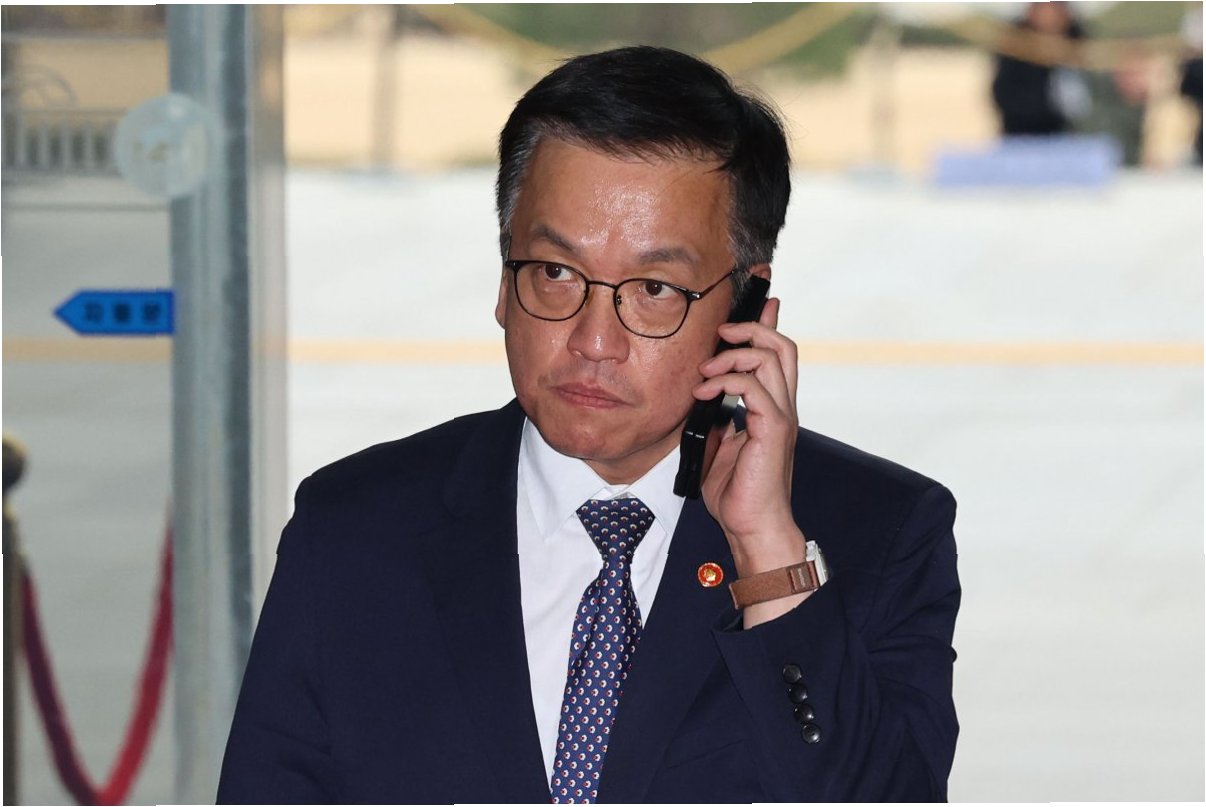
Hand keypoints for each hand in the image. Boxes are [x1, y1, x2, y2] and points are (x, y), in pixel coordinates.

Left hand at [692, 297, 809, 625]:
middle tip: (722, 333)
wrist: (752, 527)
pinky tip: (704, 391)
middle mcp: (782, 408)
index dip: (769, 324)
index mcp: (772, 409)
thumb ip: (716, 416)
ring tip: (705, 369)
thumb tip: (702, 393)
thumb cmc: (737, 493)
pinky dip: (725, 380)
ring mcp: (780, 417)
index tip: (758, 302)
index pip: (778, 355)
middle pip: (783, 346)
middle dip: (752, 328)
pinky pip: (753, 387)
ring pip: (772, 357)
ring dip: (734, 354)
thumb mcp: (718, 445)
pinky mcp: (772, 429)